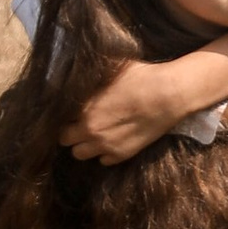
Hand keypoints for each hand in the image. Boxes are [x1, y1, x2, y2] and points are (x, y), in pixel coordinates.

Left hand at [62, 54, 209, 162]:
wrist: (168, 95)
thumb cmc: (141, 76)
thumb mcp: (112, 67)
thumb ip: (92, 74)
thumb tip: (79, 69)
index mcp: (83, 108)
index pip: (59, 120)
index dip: (65, 115)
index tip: (72, 111)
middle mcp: (90, 130)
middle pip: (65, 140)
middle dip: (70, 131)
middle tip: (81, 122)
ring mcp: (105, 145)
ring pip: (79, 154)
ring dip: (84, 144)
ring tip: (95, 133)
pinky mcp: (122, 155)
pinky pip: (103, 161)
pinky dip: (104, 152)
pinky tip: (112, 139)